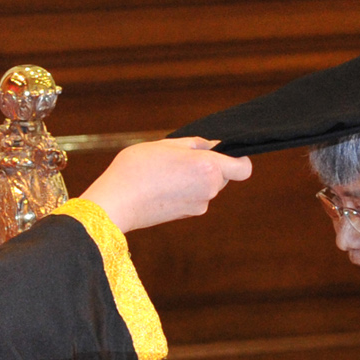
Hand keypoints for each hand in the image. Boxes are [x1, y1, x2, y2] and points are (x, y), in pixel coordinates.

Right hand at [79, 137, 251, 232]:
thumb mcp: (164, 144)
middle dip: (209, 166)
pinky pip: (194, 197)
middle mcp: (209, 189)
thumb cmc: (136, 169)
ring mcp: (198, 205)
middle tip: (180, 158)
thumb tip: (211, 146)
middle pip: (223, 176)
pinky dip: (184, 190)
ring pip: (206, 187)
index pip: (243, 168)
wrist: (115, 203)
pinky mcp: (186, 215)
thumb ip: (193, 144)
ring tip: (166, 172)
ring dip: (194, 178)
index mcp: (208, 168)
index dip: (238, 159)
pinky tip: (162, 186)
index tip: (222, 153)